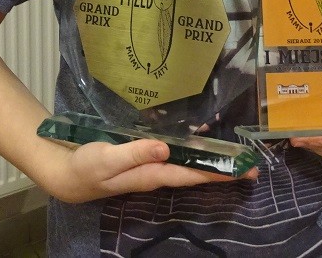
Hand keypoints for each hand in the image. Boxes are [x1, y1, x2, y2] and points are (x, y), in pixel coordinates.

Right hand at [44, 138, 257, 203]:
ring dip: (212, 163)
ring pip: (188, 167)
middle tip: (252, 168)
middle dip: (223, 171)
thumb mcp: (107, 158)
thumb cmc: (88, 166)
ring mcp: (152, 169)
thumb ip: (135, 152)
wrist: (69, 174)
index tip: (242, 171)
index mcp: (152, 174)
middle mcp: (157, 174)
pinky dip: (193, 154)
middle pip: (196, 174)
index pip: (192, 175)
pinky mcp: (146, 161)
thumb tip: (166, 149)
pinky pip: (177, 160)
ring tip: (235, 159)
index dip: (218, 172)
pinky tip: (202, 147)